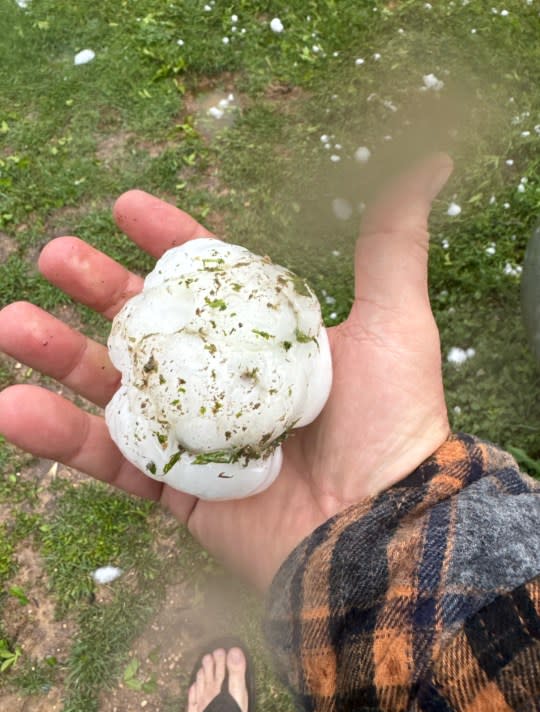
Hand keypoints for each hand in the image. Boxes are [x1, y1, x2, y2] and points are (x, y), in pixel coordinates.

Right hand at [0, 154, 452, 590]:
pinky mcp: (177, 491)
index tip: (127, 207)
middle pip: (149, 328)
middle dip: (99, 290)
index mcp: (265, 340)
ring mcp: (197, 436)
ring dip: (58, 355)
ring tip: (12, 321)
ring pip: (114, 390)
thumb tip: (427, 161)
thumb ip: (392, 242)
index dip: (169, 239)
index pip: (208, 279)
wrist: (383, 527)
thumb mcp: (396, 319)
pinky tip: (11, 407)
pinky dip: (60, 438)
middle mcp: (226, 383)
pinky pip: (109, 461)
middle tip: (55, 255)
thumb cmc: (394, 422)